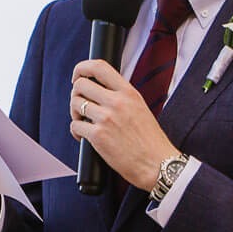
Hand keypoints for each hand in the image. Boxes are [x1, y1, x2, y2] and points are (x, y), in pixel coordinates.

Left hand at [70, 59, 179, 190]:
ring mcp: (106, 118)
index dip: (82, 68)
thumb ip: (122, 96)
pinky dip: (76, 131)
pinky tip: (83, 137)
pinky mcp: (98, 136)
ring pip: (75, 103)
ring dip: (75, 113)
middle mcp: (117, 102)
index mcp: (129, 93)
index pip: (99, 67)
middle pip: (80, 84)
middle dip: (76, 94)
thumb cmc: (150, 141)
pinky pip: (75, 126)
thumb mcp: (140, 108)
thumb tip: (99, 90)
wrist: (157, 164)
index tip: (77, 76)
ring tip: (83, 121)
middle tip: (80, 104)